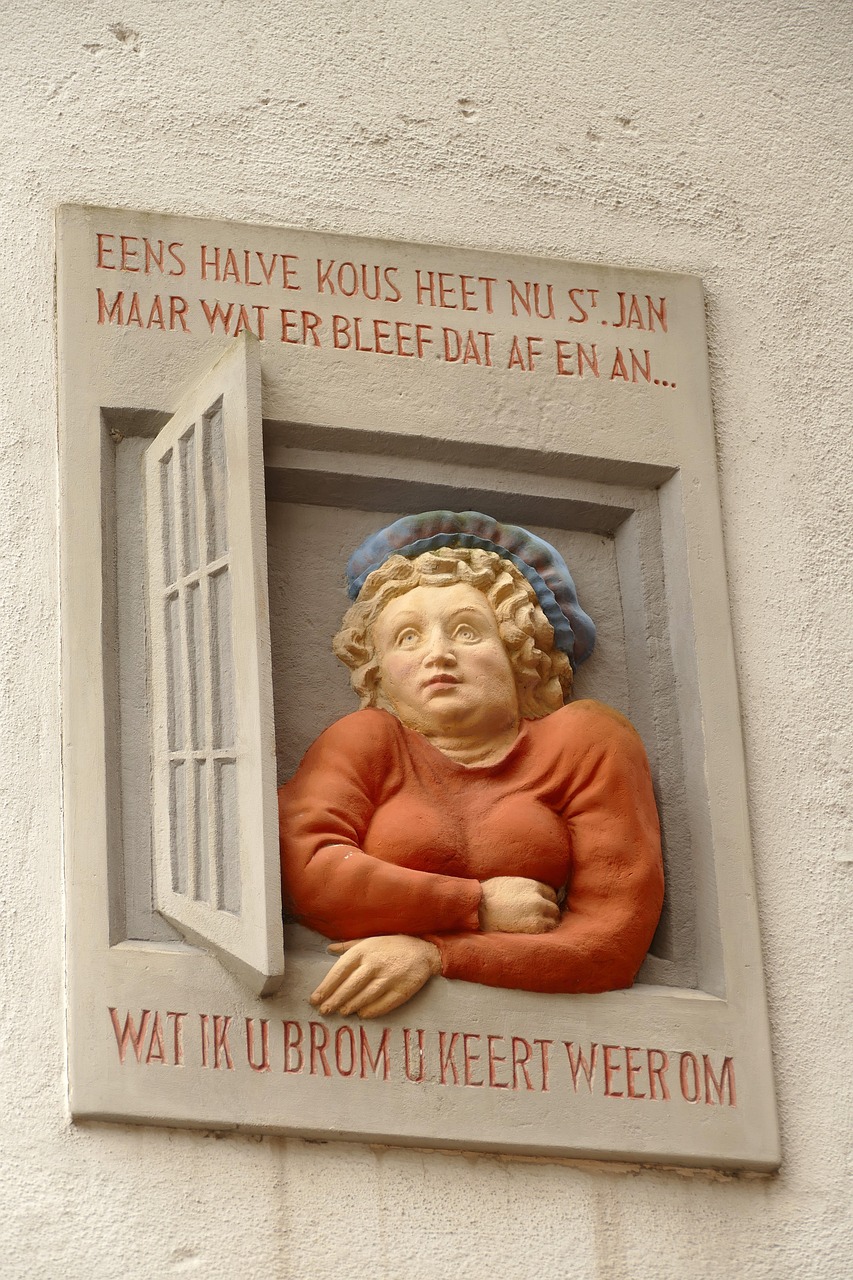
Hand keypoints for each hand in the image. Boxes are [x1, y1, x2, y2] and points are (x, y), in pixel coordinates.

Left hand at [310, 935, 440, 1018]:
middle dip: (334, 1000)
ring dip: (350, 1006)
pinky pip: (382, 1004)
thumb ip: (348, 946)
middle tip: (324, 1010)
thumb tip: (328, 949)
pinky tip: (361, 1014)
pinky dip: (370, 1011)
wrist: (423, 951)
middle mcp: (375, 964)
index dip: (326, 987)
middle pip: (349, 986)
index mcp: (364, 951)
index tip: (315, 999)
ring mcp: (389, 978)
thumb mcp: (369, 940)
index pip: (339, 971)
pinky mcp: (401, 990)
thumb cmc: (392, 946)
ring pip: (364, 996)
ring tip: (340, 1012)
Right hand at [479, 877, 559, 933]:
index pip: (551, 893)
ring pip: (553, 920)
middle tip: (537, 919)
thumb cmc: (488, 897)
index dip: (545, 901)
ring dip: (547, 924)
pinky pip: (547, 931)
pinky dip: (542, 933)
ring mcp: (538, 914)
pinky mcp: (534, 928)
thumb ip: (524, 888)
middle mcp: (538, 899)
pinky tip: (532, 934)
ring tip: (533, 928)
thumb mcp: (508, 884)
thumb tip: (531, 894)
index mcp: (532, 886)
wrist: (477, 911)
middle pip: (553, 907)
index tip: (540, 907)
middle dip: (547, 913)